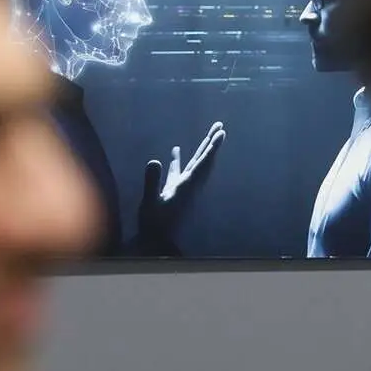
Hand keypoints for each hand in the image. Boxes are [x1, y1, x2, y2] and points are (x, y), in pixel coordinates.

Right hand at [137, 121, 225, 247]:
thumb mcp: (150, 204)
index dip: (212, 148)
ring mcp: (183, 189)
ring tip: (209, 134)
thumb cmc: (153, 226)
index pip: (202, 163)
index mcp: (186, 187)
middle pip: (204, 161)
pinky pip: (180, 172)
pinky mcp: (175, 193)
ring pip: (195, 165)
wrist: (156, 244)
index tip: (221, 134)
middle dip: (212, 143)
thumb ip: (152, 183)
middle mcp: (190, 186)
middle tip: (220, 126)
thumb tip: (155, 160)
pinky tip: (176, 150)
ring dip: (202, 149)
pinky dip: (180, 160)